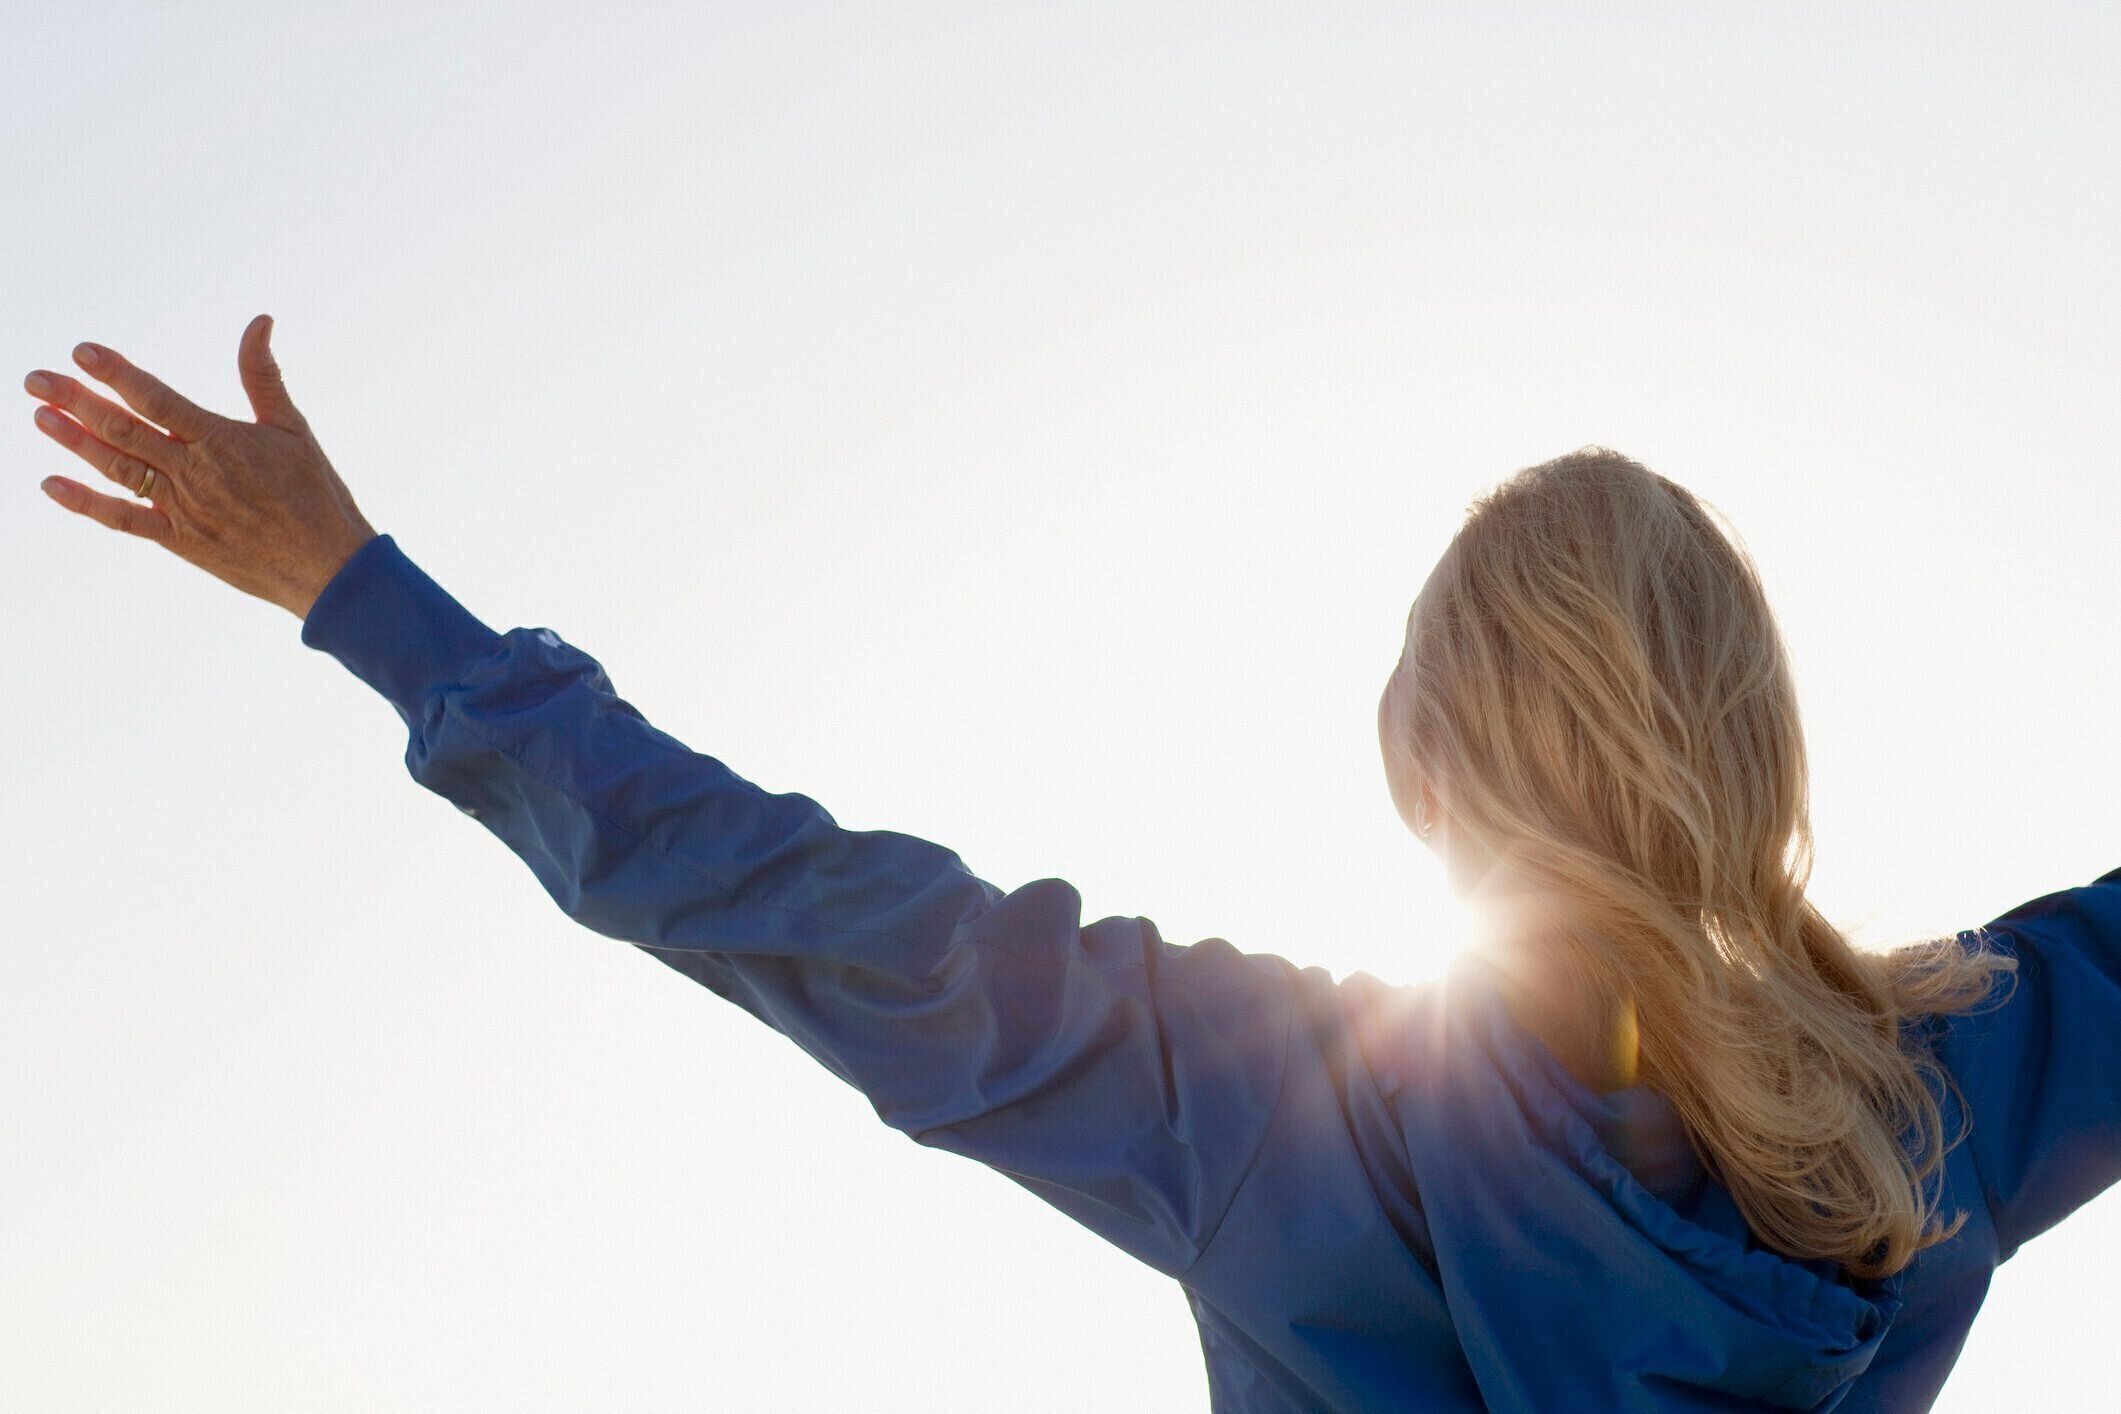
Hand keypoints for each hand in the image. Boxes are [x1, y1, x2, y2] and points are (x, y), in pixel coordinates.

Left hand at [26, 314, 378, 619]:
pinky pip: (125, 520)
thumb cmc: (317, 495)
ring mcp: (184, 509)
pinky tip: (52, 484)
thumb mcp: (293, 429)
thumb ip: (263, 376)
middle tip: (36, 378)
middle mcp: (196, 473)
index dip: (117, 374)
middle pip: (124, 429)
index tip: (81, 352)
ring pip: (118, 468)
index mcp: (222, 440)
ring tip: (39, 415)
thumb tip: (260, 321)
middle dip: (77, 401)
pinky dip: (87, 503)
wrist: (328, 567)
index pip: (157, 399)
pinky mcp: (181, 541)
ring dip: (75, 442)